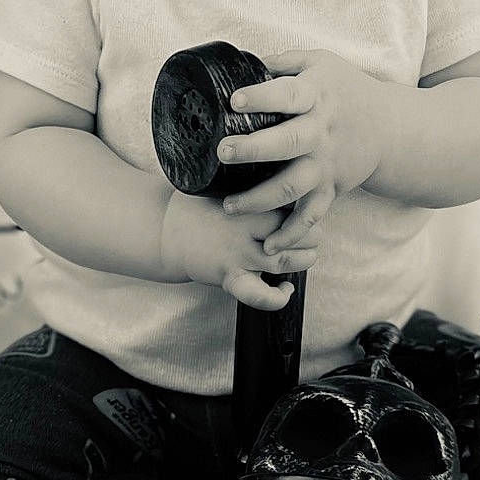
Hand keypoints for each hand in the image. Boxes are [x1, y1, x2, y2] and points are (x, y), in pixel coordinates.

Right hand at [161, 191, 317, 309]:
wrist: (167, 229)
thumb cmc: (203, 208)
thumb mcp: (230, 187)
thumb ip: (259, 189)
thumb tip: (295, 182)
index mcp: (246, 202)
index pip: (291, 203)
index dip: (306, 208)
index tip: (308, 209)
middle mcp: (243, 228)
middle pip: (293, 231)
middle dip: (311, 235)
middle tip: (312, 235)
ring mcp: (237, 254)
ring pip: (284, 260)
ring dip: (303, 260)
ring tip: (305, 256)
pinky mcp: (229, 277)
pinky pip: (258, 295)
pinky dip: (277, 297)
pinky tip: (285, 289)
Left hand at [218, 49, 384, 251]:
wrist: (390, 128)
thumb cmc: (346, 90)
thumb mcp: (320, 63)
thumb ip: (283, 61)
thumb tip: (241, 60)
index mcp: (316, 96)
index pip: (288, 94)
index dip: (262, 97)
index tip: (235, 101)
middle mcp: (320, 132)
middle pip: (287, 143)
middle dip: (254, 149)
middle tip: (224, 152)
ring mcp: (326, 164)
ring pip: (293, 186)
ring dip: (261, 199)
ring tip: (229, 207)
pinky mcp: (331, 188)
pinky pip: (311, 216)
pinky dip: (292, 234)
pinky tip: (268, 247)